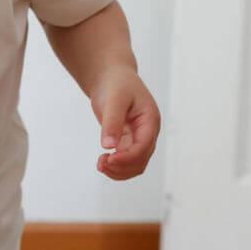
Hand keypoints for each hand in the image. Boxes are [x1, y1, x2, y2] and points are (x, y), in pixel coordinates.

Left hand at [90, 66, 160, 180]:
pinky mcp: (128, 141)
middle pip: (141, 161)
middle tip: (101, 163)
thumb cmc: (115, 84)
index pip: (144, 147)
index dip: (127, 157)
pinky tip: (102, 162)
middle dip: (122, 167)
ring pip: (135, 165)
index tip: (108, 158)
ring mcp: (139, 138)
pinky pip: (127, 161)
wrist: (111, 78)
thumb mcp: (114, 100)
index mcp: (150, 121)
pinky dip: (116, 167)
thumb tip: (109, 146)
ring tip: (100, 164)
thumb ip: (112, 122)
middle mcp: (148, 132)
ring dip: (119, 171)